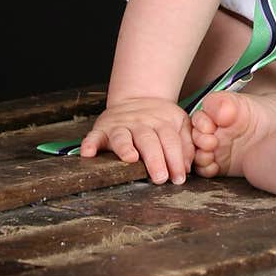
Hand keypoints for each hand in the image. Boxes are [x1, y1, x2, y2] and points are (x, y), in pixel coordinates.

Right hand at [80, 97, 194, 183]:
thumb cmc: (161, 119)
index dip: (176, 160)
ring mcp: (120, 126)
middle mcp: (140, 123)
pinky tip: (88, 153)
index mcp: (162, 122)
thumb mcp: (180, 124)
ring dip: (124, 148)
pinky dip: (90, 143)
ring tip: (130, 159)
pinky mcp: (102, 129)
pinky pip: (94, 136)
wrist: (139, 96)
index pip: (170, 141)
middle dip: (154, 159)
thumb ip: (186, 145)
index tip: (179, 178)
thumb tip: (186, 168)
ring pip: (122, 137)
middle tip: (160, 177)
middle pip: (148, 140)